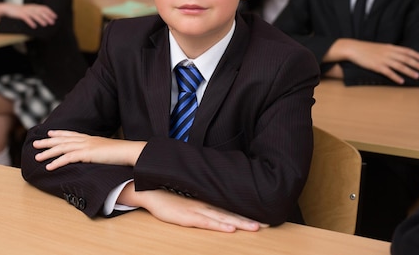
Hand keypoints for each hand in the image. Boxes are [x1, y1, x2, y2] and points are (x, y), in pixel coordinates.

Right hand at [5, 4, 56, 27]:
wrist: (9, 8)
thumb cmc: (20, 11)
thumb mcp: (29, 10)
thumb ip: (36, 12)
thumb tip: (45, 17)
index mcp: (34, 6)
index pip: (44, 8)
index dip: (50, 12)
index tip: (55, 17)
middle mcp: (31, 8)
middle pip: (41, 12)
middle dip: (47, 17)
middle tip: (52, 22)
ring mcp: (26, 11)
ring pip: (34, 15)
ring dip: (40, 20)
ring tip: (45, 25)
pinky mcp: (20, 14)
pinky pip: (26, 18)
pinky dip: (30, 22)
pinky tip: (34, 26)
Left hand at [33, 130, 145, 169]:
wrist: (128, 151)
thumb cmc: (120, 152)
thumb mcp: (105, 149)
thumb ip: (97, 151)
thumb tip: (93, 155)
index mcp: (90, 138)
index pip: (71, 134)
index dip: (59, 133)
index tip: (49, 133)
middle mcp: (85, 140)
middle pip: (62, 140)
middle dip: (47, 142)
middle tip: (35, 144)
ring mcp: (86, 146)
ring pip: (62, 148)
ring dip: (48, 153)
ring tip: (37, 157)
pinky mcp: (87, 154)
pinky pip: (68, 158)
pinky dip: (57, 162)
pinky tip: (49, 167)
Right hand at [120, 184, 264, 232]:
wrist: (150, 191)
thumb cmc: (169, 196)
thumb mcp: (189, 200)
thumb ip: (202, 203)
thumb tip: (215, 206)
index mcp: (207, 201)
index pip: (231, 208)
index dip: (247, 213)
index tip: (263, 218)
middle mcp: (205, 205)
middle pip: (231, 213)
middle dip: (250, 220)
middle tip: (268, 225)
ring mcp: (197, 210)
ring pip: (223, 218)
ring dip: (240, 223)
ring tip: (256, 227)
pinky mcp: (187, 216)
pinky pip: (206, 222)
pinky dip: (219, 225)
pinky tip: (230, 228)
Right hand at [327, 39, 418, 83]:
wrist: (353, 48)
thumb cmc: (365, 48)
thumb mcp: (379, 47)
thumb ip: (388, 50)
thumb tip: (396, 53)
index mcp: (389, 47)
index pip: (406, 50)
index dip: (415, 54)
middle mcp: (388, 53)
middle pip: (405, 59)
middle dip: (416, 63)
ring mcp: (383, 60)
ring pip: (399, 66)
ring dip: (409, 71)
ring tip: (417, 76)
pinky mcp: (377, 66)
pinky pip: (389, 73)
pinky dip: (396, 77)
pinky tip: (401, 81)